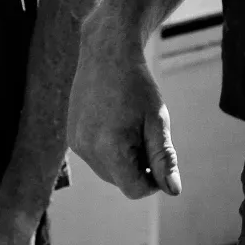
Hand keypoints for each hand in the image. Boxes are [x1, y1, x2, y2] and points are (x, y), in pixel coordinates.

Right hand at [66, 14, 180, 199]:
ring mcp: (76, 145)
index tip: (162, 157)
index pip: (135, 189)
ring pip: (108, 172)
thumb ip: (164, 158)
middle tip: (148, 132)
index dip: (154, 180)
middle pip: (122, 181)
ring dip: (125, 159)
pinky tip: (117, 122)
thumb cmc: (138, 86)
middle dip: (139, 167)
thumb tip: (173, 190)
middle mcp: (87, 151)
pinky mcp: (72, 139)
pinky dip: (110, 150)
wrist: (106, 54)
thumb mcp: (157, 120)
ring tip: (131, 124)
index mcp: (110, 148)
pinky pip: (96, 158)